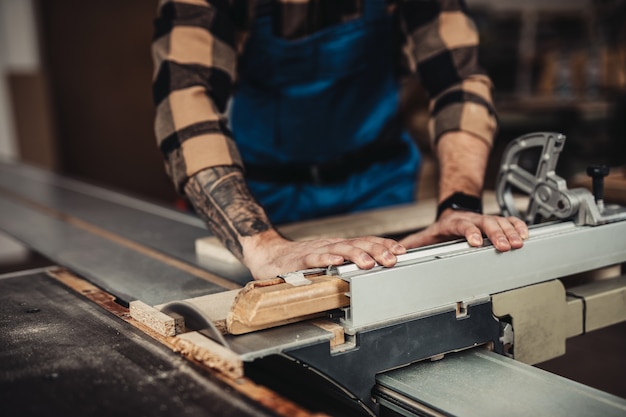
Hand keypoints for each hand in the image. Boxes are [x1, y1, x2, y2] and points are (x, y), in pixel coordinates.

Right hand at [242, 230, 406, 279]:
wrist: (268, 256)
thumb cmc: (300, 261)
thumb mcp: (328, 260)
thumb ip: (346, 263)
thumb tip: (373, 268)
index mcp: (338, 246)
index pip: (365, 241)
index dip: (383, 245)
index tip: (401, 251)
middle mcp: (330, 245)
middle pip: (357, 244)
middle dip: (376, 251)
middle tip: (392, 259)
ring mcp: (315, 251)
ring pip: (339, 249)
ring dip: (356, 255)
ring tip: (369, 263)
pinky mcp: (299, 260)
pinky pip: (314, 259)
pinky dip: (326, 260)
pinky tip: (336, 262)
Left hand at [400, 210, 527, 250]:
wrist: (453, 212)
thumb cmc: (441, 228)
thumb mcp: (425, 236)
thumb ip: (413, 245)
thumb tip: (397, 254)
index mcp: (453, 223)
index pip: (463, 226)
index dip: (470, 232)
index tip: (476, 241)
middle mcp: (471, 219)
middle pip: (486, 223)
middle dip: (497, 234)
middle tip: (505, 246)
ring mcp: (484, 220)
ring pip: (500, 222)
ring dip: (511, 232)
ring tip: (519, 242)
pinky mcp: (495, 221)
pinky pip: (509, 221)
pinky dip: (518, 226)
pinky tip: (525, 233)